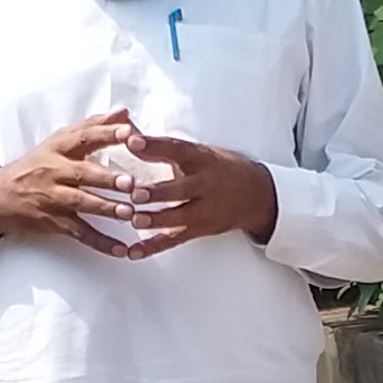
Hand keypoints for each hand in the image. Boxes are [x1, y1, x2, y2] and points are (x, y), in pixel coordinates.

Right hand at [0, 112, 145, 252]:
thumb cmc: (37, 165)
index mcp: (60, 148)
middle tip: (130, 183)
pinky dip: (100, 242)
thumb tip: (124, 112)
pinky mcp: (54, 221)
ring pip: (82, 203)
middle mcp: (56, 171)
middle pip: (83, 174)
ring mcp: (54, 198)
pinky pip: (80, 233)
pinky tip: (121, 249)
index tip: (129, 132)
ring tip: (129, 214)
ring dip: (106, 209)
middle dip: (107, 179)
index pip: (84, 137)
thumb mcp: (60, 141)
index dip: (106, 134)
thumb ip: (94, 126)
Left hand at [111, 127, 277, 255]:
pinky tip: (133, 251)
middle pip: (181, 189)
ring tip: (135, 220)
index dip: (155, 145)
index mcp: (202, 159)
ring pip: (179, 217)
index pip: (177, 149)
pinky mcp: (199, 229)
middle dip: (158, 192)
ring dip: (156, 219)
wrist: (258, 195)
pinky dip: (153, 247)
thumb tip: (125, 130)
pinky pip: (174, 239)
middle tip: (136, 192)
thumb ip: (159, 145)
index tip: (132, 141)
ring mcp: (204, 209)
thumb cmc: (220, 168)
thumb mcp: (197, 151)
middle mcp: (205, 184)